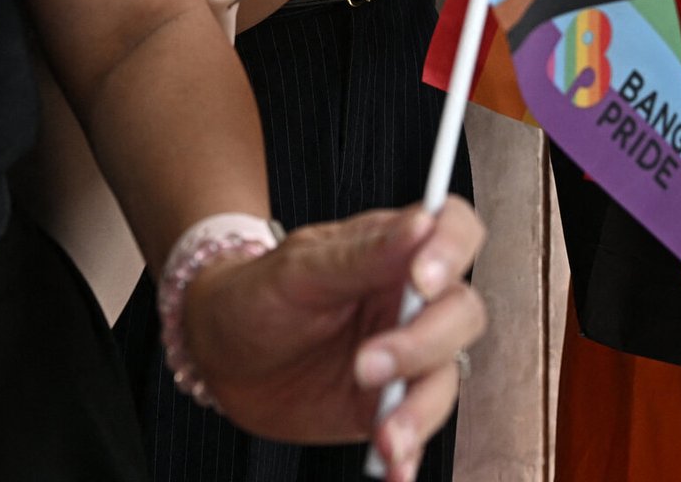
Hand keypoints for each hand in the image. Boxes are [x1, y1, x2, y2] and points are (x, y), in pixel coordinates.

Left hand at [185, 199, 486, 479]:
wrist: (219, 354)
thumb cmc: (257, 293)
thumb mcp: (299, 269)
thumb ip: (362, 254)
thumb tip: (423, 224)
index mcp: (394, 248)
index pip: (454, 229)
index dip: (453, 249)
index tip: (423, 282)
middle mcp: (409, 299)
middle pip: (461, 312)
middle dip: (425, 343)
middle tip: (366, 364)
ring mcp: (404, 356)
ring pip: (446, 375)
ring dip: (422, 409)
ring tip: (384, 435)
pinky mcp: (389, 407)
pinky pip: (418, 428)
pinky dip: (411, 451)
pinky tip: (394, 469)